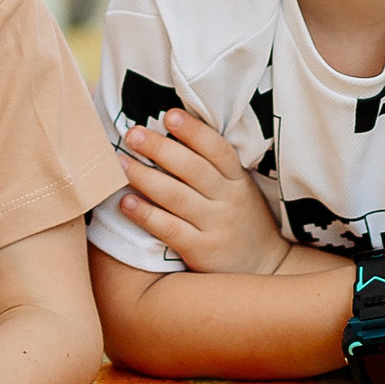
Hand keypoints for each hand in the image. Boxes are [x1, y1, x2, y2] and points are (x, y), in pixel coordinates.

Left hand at [115, 110, 284, 273]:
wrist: (264, 268)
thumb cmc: (241, 220)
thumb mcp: (239, 189)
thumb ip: (212, 168)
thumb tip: (170, 136)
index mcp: (237, 180)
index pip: (217, 149)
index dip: (193, 131)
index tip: (169, 115)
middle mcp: (229, 200)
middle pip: (192, 168)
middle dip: (159, 148)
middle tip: (132, 134)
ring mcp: (216, 226)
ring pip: (176, 196)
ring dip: (145, 177)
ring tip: (120, 163)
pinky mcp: (202, 250)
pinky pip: (169, 229)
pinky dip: (146, 214)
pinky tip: (126, 203)